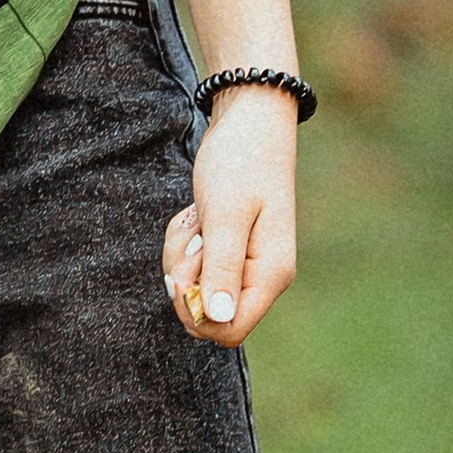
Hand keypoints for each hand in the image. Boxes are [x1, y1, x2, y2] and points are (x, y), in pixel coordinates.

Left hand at [163, 88, 297, 347]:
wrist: (248, 122)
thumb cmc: (239, 163)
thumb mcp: (225, 215)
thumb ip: (220, 268)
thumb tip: (215, 317)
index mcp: (271, 274)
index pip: (229, 330)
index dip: (195, 314)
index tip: (181, 276)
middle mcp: (263, 276)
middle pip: (206, 314)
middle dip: (184, 280)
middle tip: (191, 236)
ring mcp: (247, 264)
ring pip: (195, 289)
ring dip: (182, 255)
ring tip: (196, 217)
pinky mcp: (230, 250)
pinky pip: (194, 265)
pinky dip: (185, 242)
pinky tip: (196, 214)